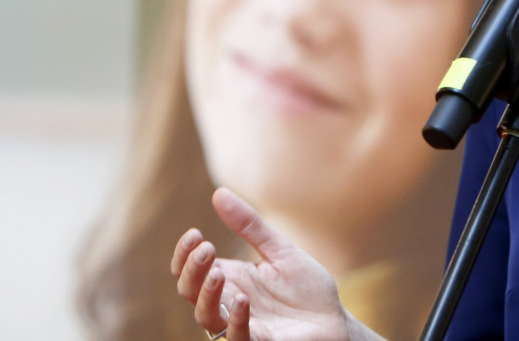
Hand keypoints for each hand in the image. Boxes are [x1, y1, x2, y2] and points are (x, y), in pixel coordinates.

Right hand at [171, 188, 372, 340]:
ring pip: (206, 317)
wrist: (335, 319)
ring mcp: (242, 324)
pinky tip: (242, 300)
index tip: (195, 233)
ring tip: (218, 273)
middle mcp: (228, 303)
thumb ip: (250, 226)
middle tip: (207, 248)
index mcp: (230, 280)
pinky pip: (238, 338)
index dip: (184, 254)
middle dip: (192, 270)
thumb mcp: (279, 250)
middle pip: (189, 292)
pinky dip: (235, 321)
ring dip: (207, 295)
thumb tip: (218, 193)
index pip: (189, 271)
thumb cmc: (306, 288)